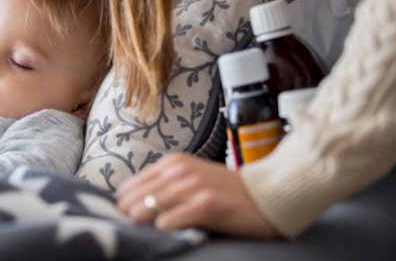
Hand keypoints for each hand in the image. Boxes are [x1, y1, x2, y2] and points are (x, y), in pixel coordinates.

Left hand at [115, 153, 279, 238]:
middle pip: (130, 200)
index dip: (126, 207)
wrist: (270, 194)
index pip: (127, 188)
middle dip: (130, 218)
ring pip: (143, 211)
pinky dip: (166, 231)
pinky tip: (177, 232)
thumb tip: (130, 207)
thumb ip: (164, 186)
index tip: (132, 222)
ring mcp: (191, 187)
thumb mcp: (192, 179)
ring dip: (144, 226)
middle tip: (141, 231)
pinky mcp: (205, 205)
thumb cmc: (228, 192)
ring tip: (156, 233)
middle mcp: (178, 170)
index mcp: (172, 163)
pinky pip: (166, 223)